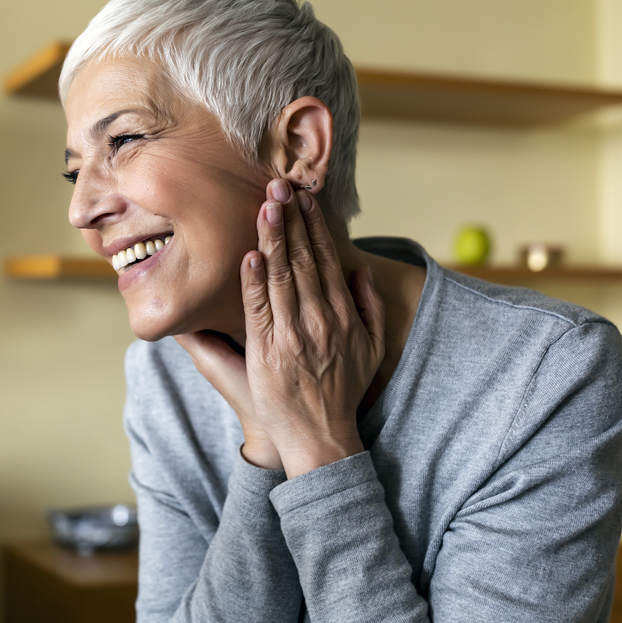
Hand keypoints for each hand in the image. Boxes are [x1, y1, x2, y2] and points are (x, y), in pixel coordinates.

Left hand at [179, 179, 384, 476]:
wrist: (321, 436)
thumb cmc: (344, 392)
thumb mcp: (371, 348)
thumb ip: (368, 307)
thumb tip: (360, 271)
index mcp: (343, 315)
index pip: (325, 260)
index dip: (314, 226)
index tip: (304, 197)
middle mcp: (320, 320)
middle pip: (303, 260)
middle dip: (291, 220)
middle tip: (279, 186)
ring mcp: (294, 336)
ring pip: (281, 277)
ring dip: (272, 239)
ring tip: (265, 207)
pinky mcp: (269, 352)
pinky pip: (260, 310)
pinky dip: (254, 281)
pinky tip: (250, 255)